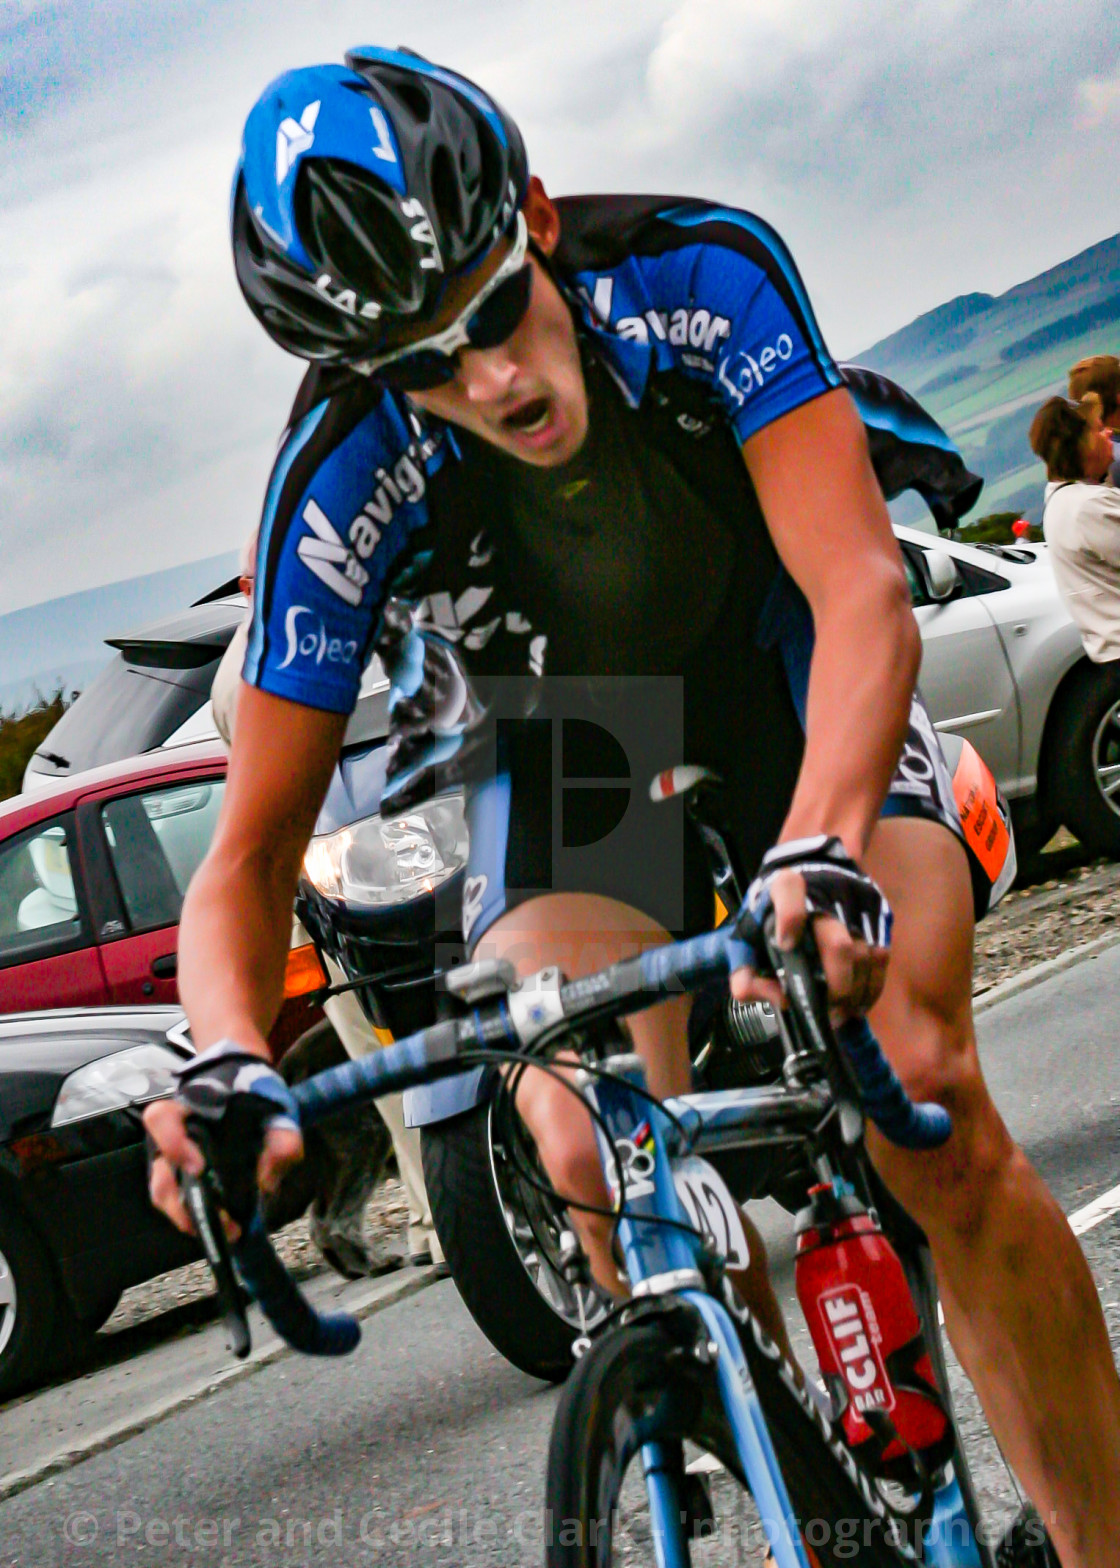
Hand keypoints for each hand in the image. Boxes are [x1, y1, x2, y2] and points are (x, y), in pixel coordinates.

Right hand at [144, 1043, 303, 1237]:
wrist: (245, 1086)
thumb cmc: (253, 1093)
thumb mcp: (274, 1105)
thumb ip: (282, 1136)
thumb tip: (267, 1182)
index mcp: (184, 1108)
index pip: (160, 1120)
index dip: (173, 1144)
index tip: (199, 1167)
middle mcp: (169, 1138)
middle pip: (160, 1176)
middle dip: (186, 1205)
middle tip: (224, 1222)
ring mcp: (173, 1161)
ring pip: (167, 1196)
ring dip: (194, 1218)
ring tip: (230, 1231)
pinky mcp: (185, 1179)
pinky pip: (182, 1203)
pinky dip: (202, 1218)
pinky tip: (229, 1227)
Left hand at [729, 867, 888, 1014]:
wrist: (811, 865)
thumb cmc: (775, 912)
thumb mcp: (748, 935)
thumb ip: (745, 973)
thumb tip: (771, 998)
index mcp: (784, 887)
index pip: (789, 890)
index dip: (790, 919)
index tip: (785, 945)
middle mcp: (825, 890)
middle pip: (838, 944)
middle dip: (835, 988)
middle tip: (827, 1014)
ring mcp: (856, 902)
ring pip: (865, 955)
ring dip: (855, 993)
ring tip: (840, 1015)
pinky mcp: (877, 911)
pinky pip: (882, 955)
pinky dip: (872, 986)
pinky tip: (858, 1004)